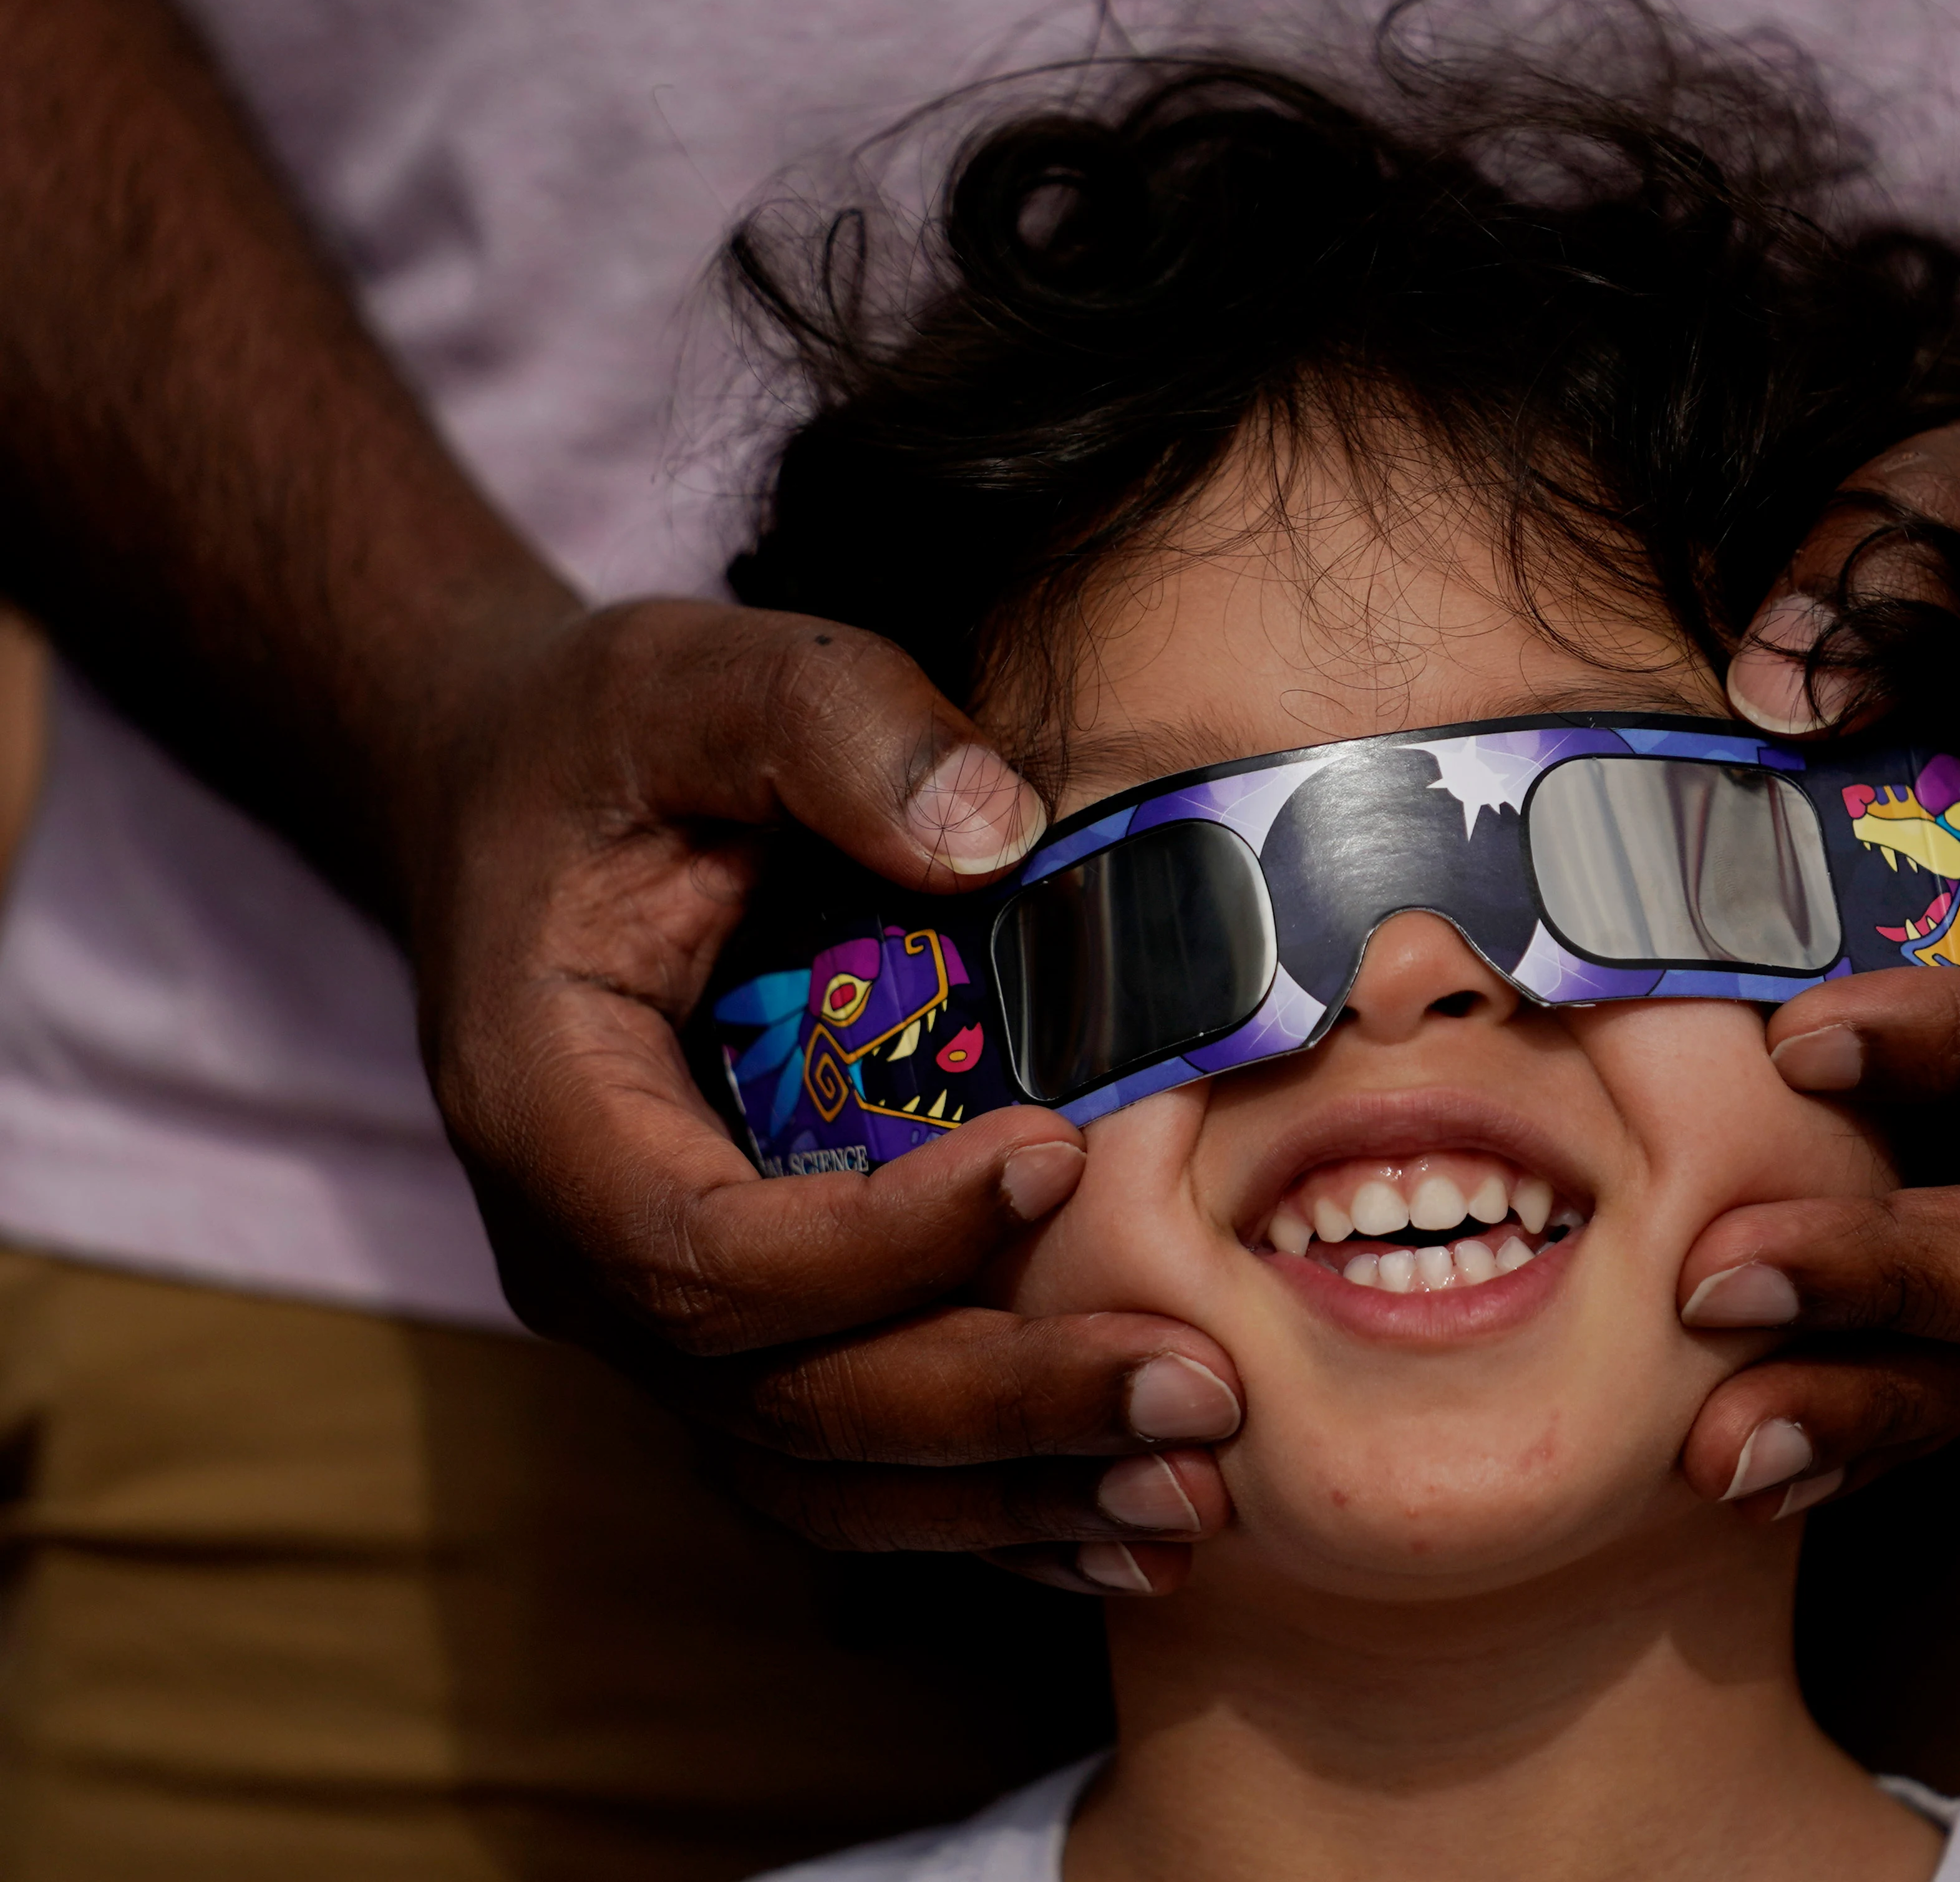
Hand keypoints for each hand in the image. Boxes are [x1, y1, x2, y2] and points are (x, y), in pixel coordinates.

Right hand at [409, 596, 1240, 1593]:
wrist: (511, 812)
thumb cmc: (604, 747)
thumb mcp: (695, 679)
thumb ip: (829, 724)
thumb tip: (996, 827)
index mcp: (550, 1116)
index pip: (709, 1252)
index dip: (886, 1240)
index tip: (1059, 1152)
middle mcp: (586, 1261)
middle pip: (787, 1406)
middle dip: (999, 1410)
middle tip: (1201, 1392)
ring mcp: (656, 1322)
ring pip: (822, 1477)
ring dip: (1013, 1502)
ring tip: (1195, 1493)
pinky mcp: (736, 1338)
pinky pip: (849, 1471)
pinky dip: (987, 1512)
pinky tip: (1127, 1526)